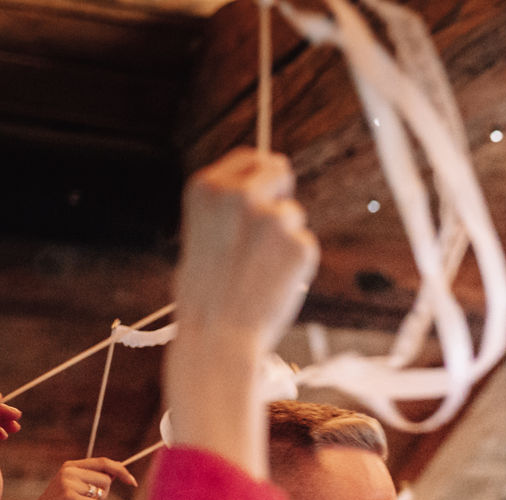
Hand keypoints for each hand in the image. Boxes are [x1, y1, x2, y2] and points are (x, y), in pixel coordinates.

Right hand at [0, 457, 136, 499]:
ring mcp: (68, 484)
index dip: (121, 470)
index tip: (132, 482)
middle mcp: (68, 472)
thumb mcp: (75, 490)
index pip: (103, 462)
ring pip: (102, 494)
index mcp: (70, 467)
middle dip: (102, 496)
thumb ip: (93, 480)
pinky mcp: (70, 498)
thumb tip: (118, 470)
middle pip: (106, 481)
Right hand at [165, 149, 317, 474]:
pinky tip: (273, 283)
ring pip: (293, 214)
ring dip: (284, 237)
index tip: (268, 185)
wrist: (218, 336)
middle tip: (270, 228)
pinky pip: (305, 244)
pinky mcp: (301, 243)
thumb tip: (260, 196)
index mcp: (207, 187)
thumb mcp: (201, 235)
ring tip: (259, 271)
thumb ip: (227, 210)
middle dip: (279, 193)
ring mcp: (274, 217)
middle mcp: (241, 193)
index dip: (261, 173)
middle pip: (279, 171)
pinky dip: (296, 262)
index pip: (249, 157)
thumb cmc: (204, 294)